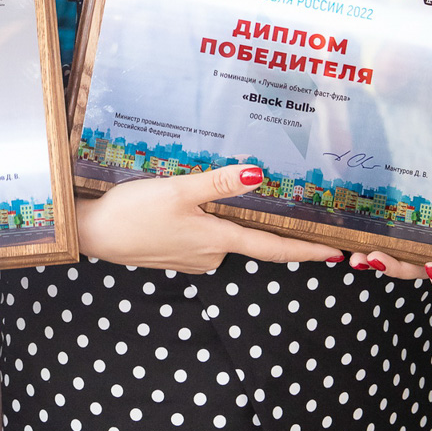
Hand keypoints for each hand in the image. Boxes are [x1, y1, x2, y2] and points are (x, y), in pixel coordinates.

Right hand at [76, 163, 342, 272]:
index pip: (272, 249)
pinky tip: (189, 204)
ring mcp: (192, 256)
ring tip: (222, 192)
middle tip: (280, 200)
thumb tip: (259, 175)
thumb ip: (219, 183)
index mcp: (217, 240)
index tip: (337, 254)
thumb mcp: (178, 190)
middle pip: (248, 239)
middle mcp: (210, 254)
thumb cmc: (134, 211)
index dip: (306, 251)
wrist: (94, 234)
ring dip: (225, 218)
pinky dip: (204, 220)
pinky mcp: (174, 252)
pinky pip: (201, 235)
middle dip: (262, 223)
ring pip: (221, 235)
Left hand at [350, 126, 431, 288]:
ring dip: (378, 259)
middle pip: (421, 265)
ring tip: (357, 255)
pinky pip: (383, 229)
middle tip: (373, 257)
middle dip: (397, 268)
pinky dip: (367, 237)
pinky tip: (350, 236)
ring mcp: (418, 222)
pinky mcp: (397, 206)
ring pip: (399, 252)